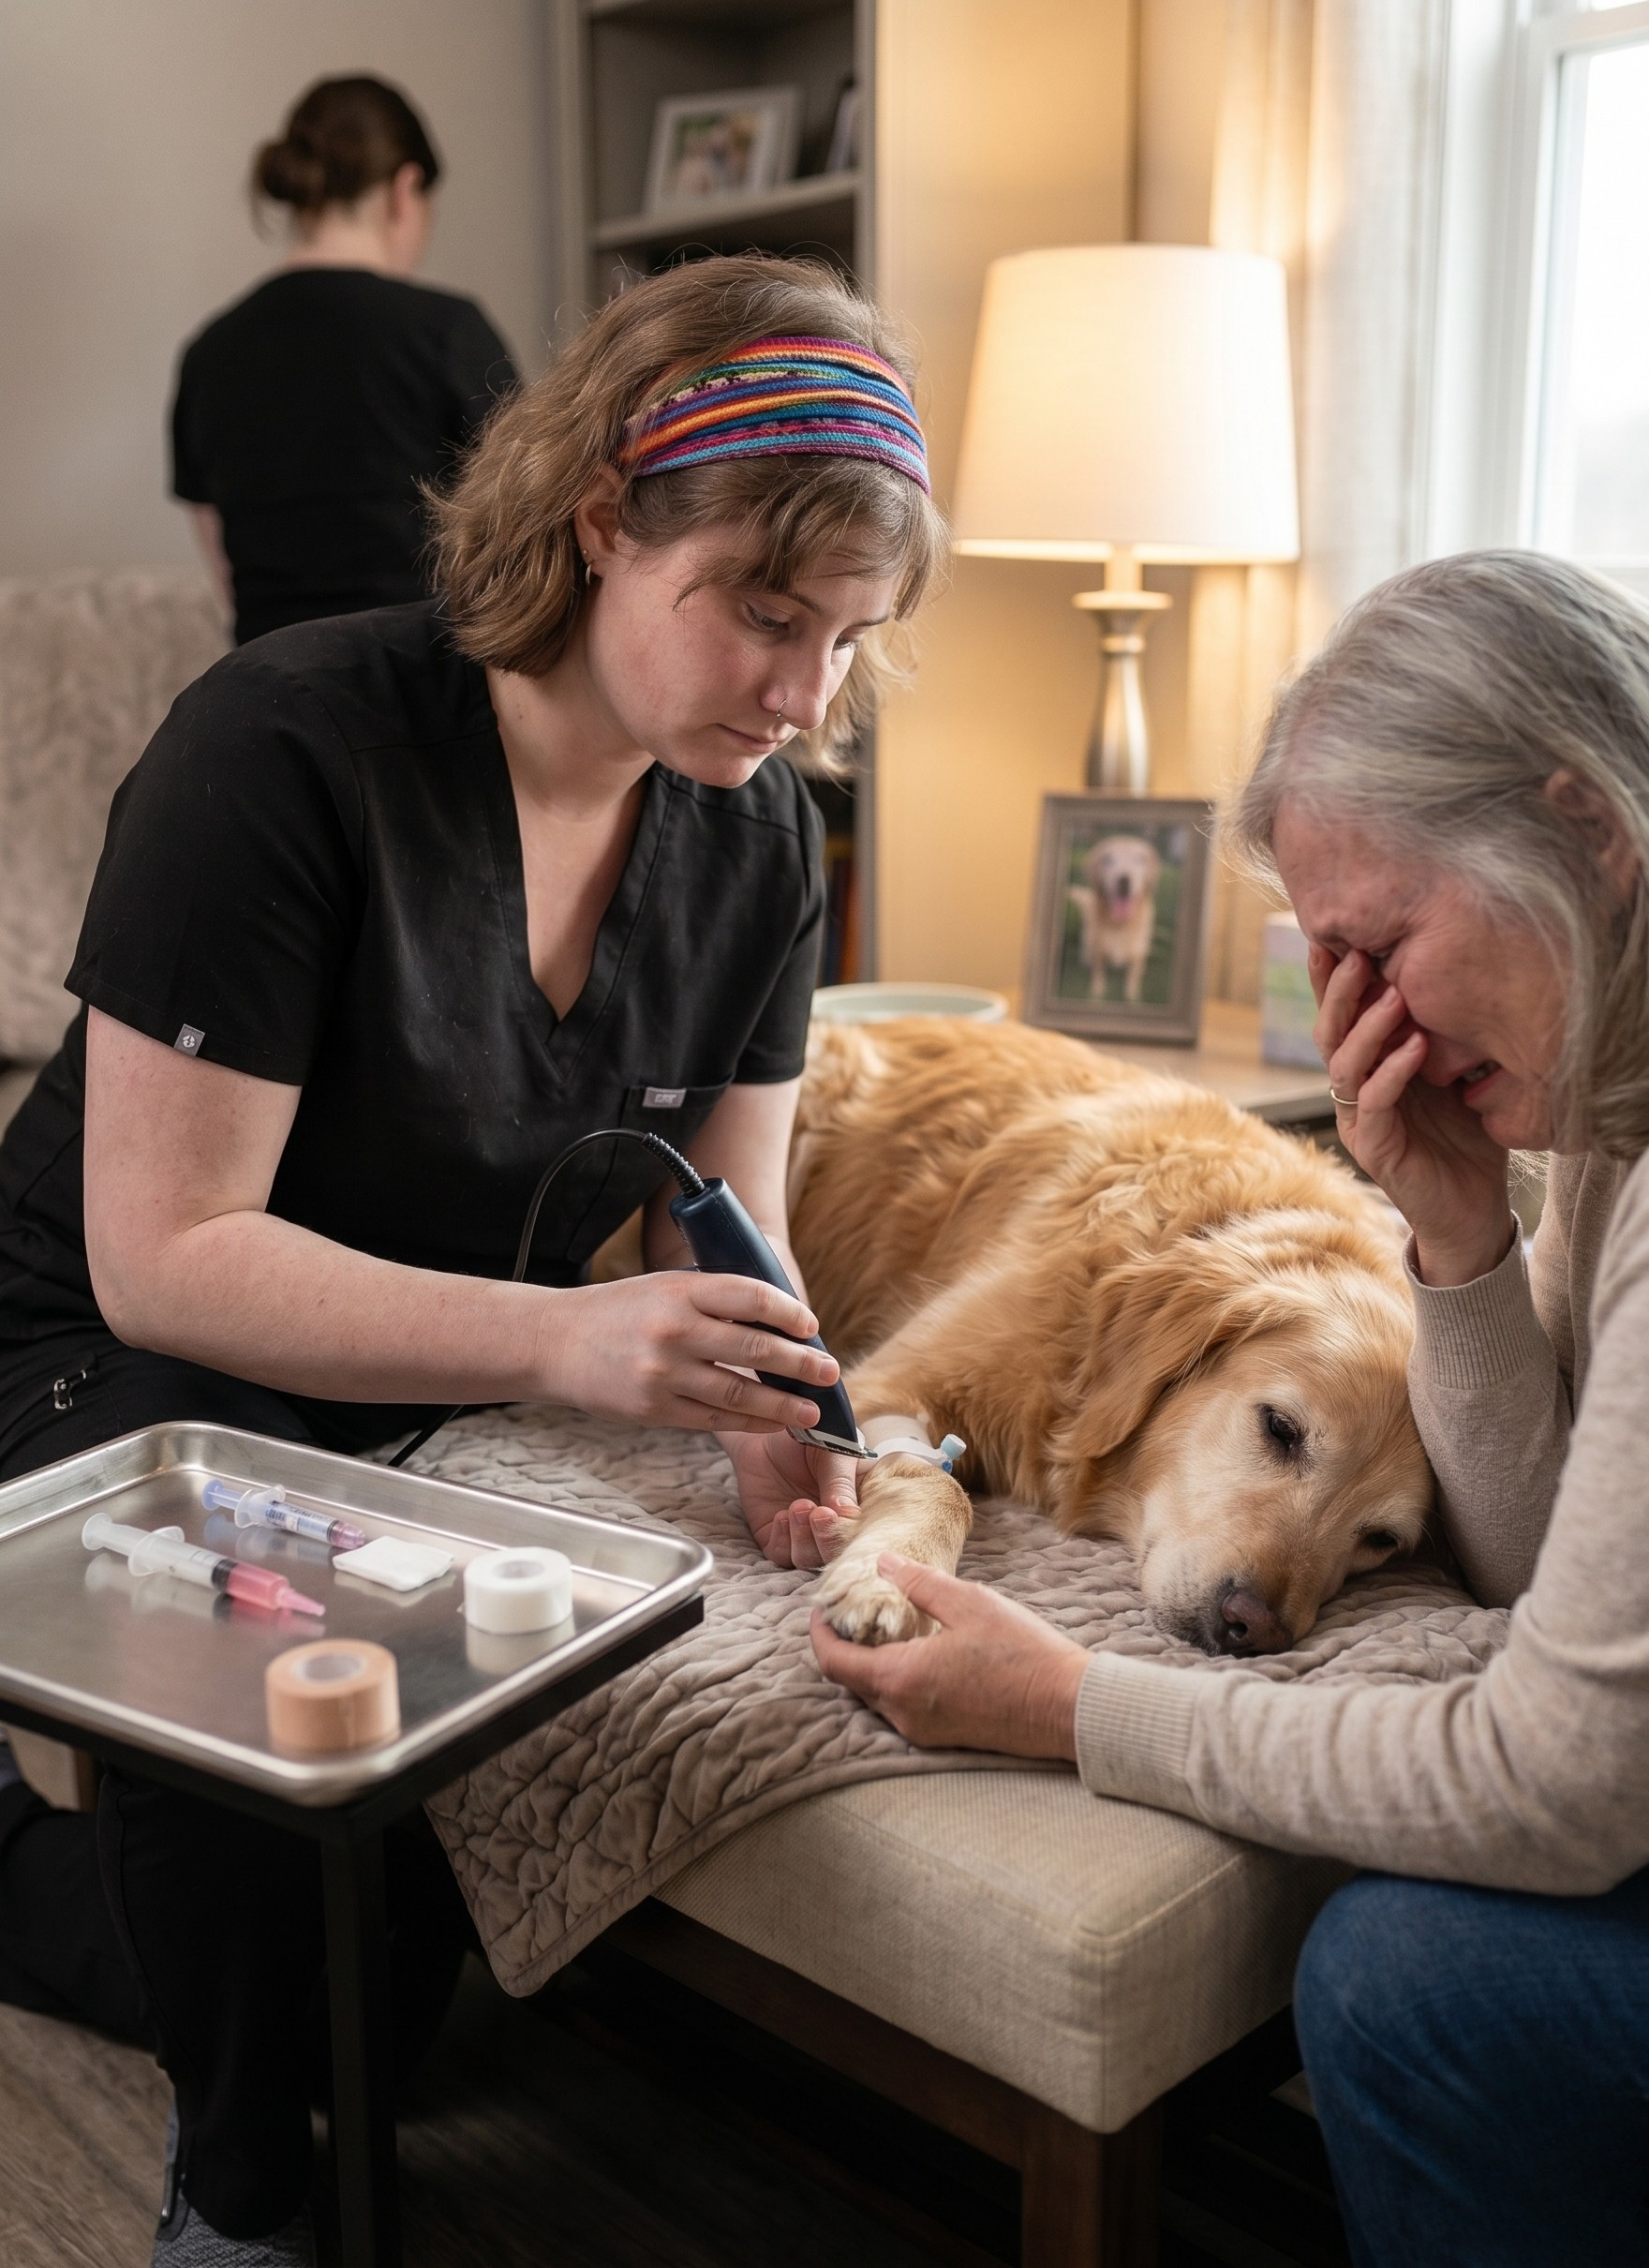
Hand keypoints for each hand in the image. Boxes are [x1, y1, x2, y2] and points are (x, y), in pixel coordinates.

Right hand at [537, 1271, 840, 1431]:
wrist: (555, 1342)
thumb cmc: (618, 1312)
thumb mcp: (663, 1287)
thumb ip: (712, 1299)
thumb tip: (775, 1320)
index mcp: (680, 1291)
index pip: (751, 1296)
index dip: (789, 1312)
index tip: (811, 1325)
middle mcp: (674, 1330)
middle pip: (755, 1347)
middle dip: (800, 1362)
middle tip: (829, 1371)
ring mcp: (663, 1373)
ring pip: (739, 1392)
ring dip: (782, 1403)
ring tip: (810, 1410)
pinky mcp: (655, 1409)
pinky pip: (714, 1420)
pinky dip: (748, 1422)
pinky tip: (770, 1423)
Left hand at [722, 1429, 859, 1567]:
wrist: (769, 1434)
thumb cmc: (811, 1437)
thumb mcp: (833, 1453)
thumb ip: (840, 1483)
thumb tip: (846, 1515)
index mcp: (860, 1507)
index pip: (866, 1535)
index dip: (854, 1533)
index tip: (838, 1513)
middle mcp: (835, 1527)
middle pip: (837, 1556)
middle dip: (827, 1539)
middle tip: (819, 1513)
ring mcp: (806, 1535)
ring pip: (809, 1560)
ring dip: (803, 1539)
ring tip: (798, 1506)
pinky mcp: (777, 1537)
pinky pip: (782, 1555)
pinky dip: (782, 1540)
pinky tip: (781, 1515)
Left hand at [811, 1555, 1087, 1757]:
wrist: (1067, 1708)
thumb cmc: (1022, 1653)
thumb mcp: (970, 1603)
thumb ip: (918, 1583)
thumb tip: (882, 1563)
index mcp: (901, 1679)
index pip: (834, 1662)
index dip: (819, 1633)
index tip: (820, 1608)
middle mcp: (903, 1713)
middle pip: (851, 1681)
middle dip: (842, 1646)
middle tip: (849, 1612)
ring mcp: (922, 1731)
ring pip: (875, 1696)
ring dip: (869, 1664)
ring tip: (880, 1628)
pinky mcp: (943, 1737)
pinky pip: (901, 1708)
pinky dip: (893, 1681)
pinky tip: (914, 1654)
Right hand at [1311, 945, 1513, 1284]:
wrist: (1471, 1212)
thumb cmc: (1464, 1141)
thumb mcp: (1454, 1076)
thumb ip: (1438, 1036)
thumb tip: (1444, 976)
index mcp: (1366, 1072)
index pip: (1340, 1018)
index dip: (1330, 981)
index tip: (1334, 939)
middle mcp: (1352, 1093)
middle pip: (1329, 1034)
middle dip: (1339, 992)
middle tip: (1359, 954)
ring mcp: (1359, 1122)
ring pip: (1345, 1065)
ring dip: (1368, 1027)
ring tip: (1395, 995)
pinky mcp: (1375, 1149)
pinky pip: (1375, 1102)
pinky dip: (1393, 1071)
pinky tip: (1415, 1046)